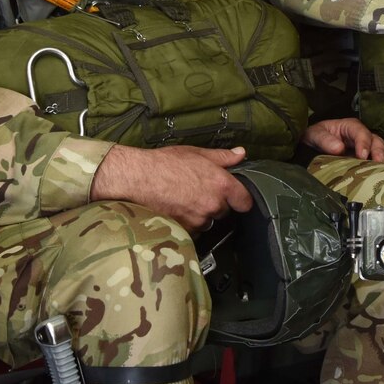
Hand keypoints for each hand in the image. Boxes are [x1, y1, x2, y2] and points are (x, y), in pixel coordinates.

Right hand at [90, 144, 253, 231]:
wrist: (138, 178)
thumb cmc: (164, 163)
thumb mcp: (196, 153)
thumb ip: (222, 157)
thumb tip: (240, 153)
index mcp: (221, 184)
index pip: (245, 201)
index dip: (240, 199)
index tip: (235, 197)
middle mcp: (214, 204)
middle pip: (224, 211)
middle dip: (215, 204)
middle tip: (198, 192)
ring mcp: (200, 220)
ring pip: (208, 221)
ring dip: (201, 214)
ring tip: (184, 200)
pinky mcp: (186, 230)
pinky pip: (193, 229)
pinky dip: (187, 222)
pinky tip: (176, 209)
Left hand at [301, 118, 383, 162]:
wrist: (312, 146)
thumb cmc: (315, 137)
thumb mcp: (315, 135)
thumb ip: (324, 140)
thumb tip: (338, 148)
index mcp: (350, 127)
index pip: (360, 132)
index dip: (363, 143)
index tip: (362, 155)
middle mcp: (362, 136)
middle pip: (375, 141)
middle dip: (379, 152)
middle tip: (379, 164)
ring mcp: (367, 148)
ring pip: (382, 151)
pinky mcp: (368, 159)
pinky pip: (381, 161)